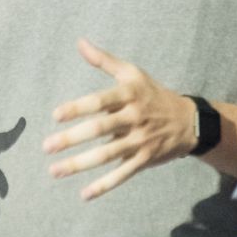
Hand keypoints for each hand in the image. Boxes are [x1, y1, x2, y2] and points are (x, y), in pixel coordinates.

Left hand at [44, 39, 197, 200]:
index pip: (100, 101)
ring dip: (80, 164)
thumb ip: (104, 61)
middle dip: (72, 139)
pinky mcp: (144, 159)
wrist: (189, 121)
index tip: (55, 115)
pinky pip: (122, 174)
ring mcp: (140, 141)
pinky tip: (84, 194)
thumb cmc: (153, 94)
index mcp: (129, 95)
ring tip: (54, 171)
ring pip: (107, 155)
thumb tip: (79, 42)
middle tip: (47, 146)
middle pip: (100, 129)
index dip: (78, 108)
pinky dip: (104, 185)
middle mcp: (134, 117)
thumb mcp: (132, 73)